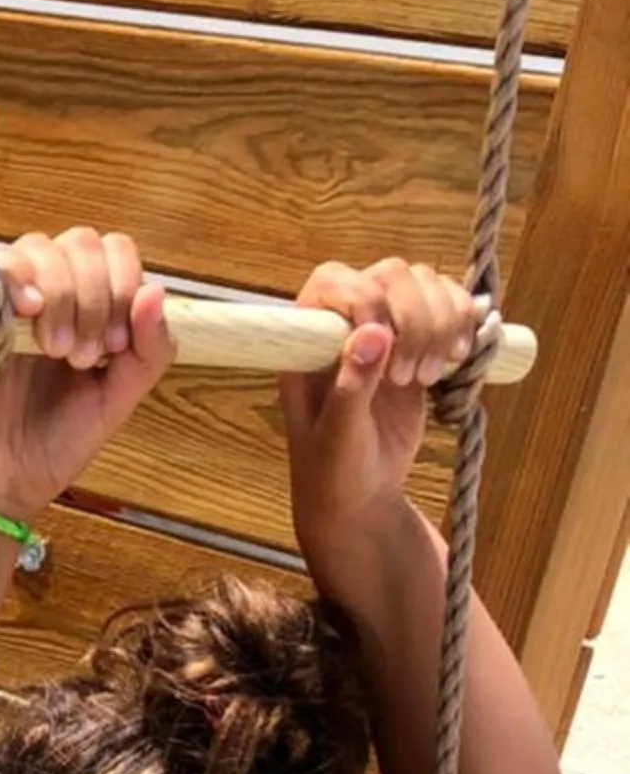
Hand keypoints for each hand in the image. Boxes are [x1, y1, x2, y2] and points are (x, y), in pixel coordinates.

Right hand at [0, 228, 173, 522]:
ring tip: (54, 350)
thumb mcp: (117, 402)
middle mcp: (50, 295)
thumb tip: (156, 292)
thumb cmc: (55, 445)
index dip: (122, 284)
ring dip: (59, 293)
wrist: (0, 486)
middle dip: (92, 296)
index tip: (113, 345)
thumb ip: (149, 353)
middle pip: (80, 243)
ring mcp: (7, 300)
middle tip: (82, 357)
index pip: (114, 252)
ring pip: (38, 248)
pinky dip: (14, 279)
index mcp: (90, 307)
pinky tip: (26, 312)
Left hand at [281, 258, 478, 563]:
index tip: (385, 342)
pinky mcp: (418, 343)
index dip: (367, 298)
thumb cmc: (334, 475)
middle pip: (392, 274)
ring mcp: (385, 330)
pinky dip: (464, 321)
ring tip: (433, 376)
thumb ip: (351, 387)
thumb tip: (371, 333)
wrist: (361, 499)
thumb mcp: (338, 439)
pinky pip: (449, 306)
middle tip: (413, 378)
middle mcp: (345, 326)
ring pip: (425, 283)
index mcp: (309, 343)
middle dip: (416, 317)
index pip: (335, 280)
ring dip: (443, 321)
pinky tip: (459, 358)